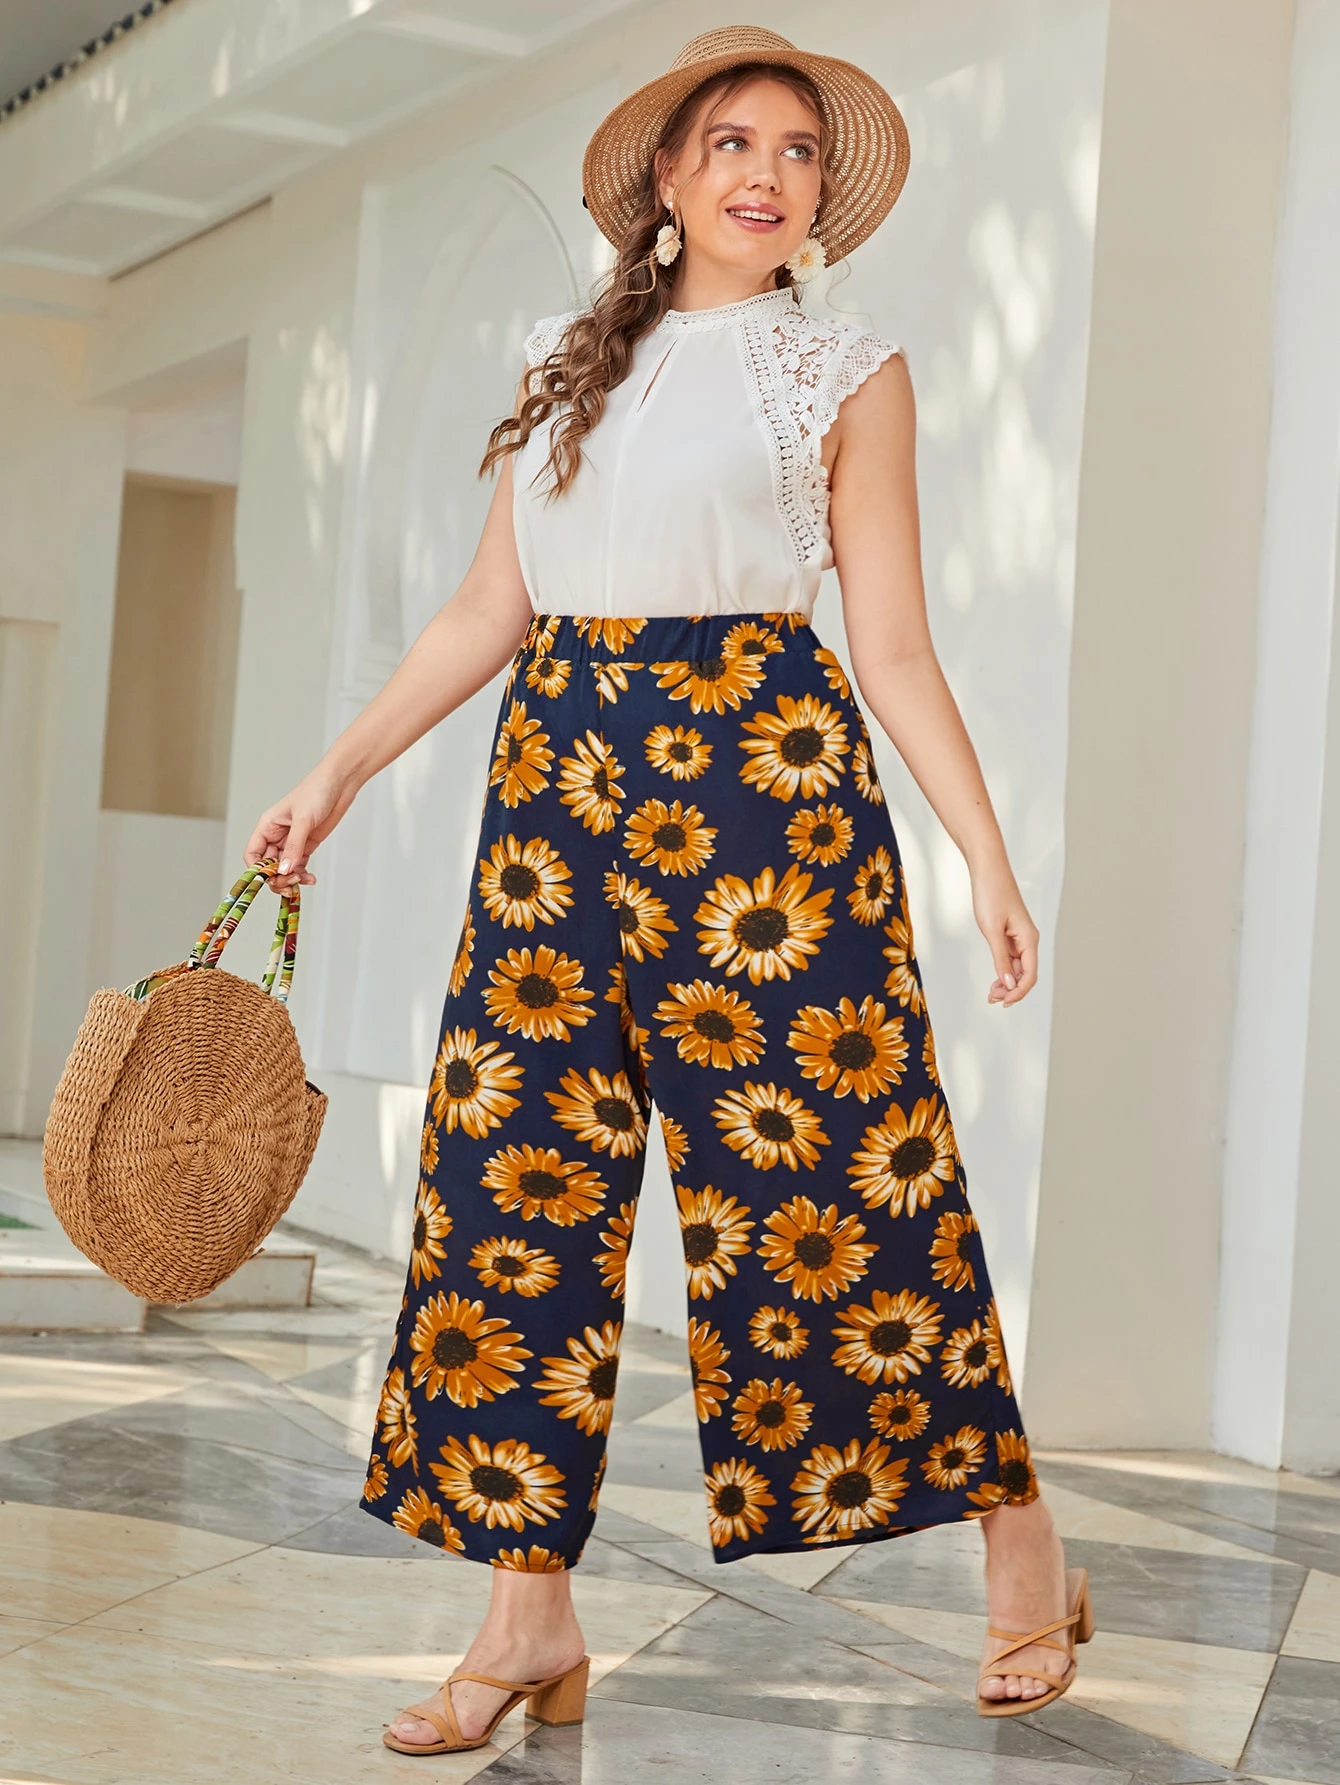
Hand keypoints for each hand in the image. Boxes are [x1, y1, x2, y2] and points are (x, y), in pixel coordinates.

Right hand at [245, 765, 356, 893]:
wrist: (340, 783)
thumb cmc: (316, 791)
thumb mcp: (303, 819)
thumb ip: (294, 846)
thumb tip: (284, 870)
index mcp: (268, 826)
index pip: (253, 854)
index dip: (257, 870)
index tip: (269, 879)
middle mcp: (277, 836)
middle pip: (268, 866)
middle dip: (277, 877)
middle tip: (291, 882)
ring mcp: (292, 841)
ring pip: (284, 868)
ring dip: (291, 878)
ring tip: (303, 880)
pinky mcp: (307, 845)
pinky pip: (299, 866)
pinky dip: (303, 875)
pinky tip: (311, 879)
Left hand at [971, 865, 1038, 1006]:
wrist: (987, 870)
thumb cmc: (990, 895)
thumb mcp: (992, 930)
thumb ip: (1001, 959)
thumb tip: (1009, 984)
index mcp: (1029, 939)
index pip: (1030, 975)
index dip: (1018, 992)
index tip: (1002, 1003)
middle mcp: (1028, 940)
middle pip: (1025, 974)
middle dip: (1011, 990)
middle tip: (991, 999)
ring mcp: (1019, 937)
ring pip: (1018, 968)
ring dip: (1006, 982)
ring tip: (991, 993)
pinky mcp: (1010, 933)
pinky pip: (1011, 958)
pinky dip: (1003, 970)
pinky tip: (994, 978)